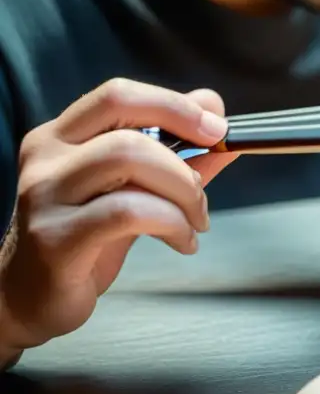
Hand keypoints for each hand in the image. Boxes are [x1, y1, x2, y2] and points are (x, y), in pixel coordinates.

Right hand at [0, 78, 236, 355]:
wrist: (27, 297)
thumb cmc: (83, 239)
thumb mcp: (133, 190)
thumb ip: (177, 153)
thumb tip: (217, 112)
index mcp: (62, 136)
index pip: (118, 96)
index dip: (174, 105)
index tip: (216, 127)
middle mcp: (47, 158)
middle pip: (129, 132)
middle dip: (184, 162)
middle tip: (203, 192)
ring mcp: (47, 196)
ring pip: (129, 163)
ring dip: (182, 193)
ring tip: (194, 222)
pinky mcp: (56, 238)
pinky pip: (128, 212)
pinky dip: (172, 223)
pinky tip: (183, 242)